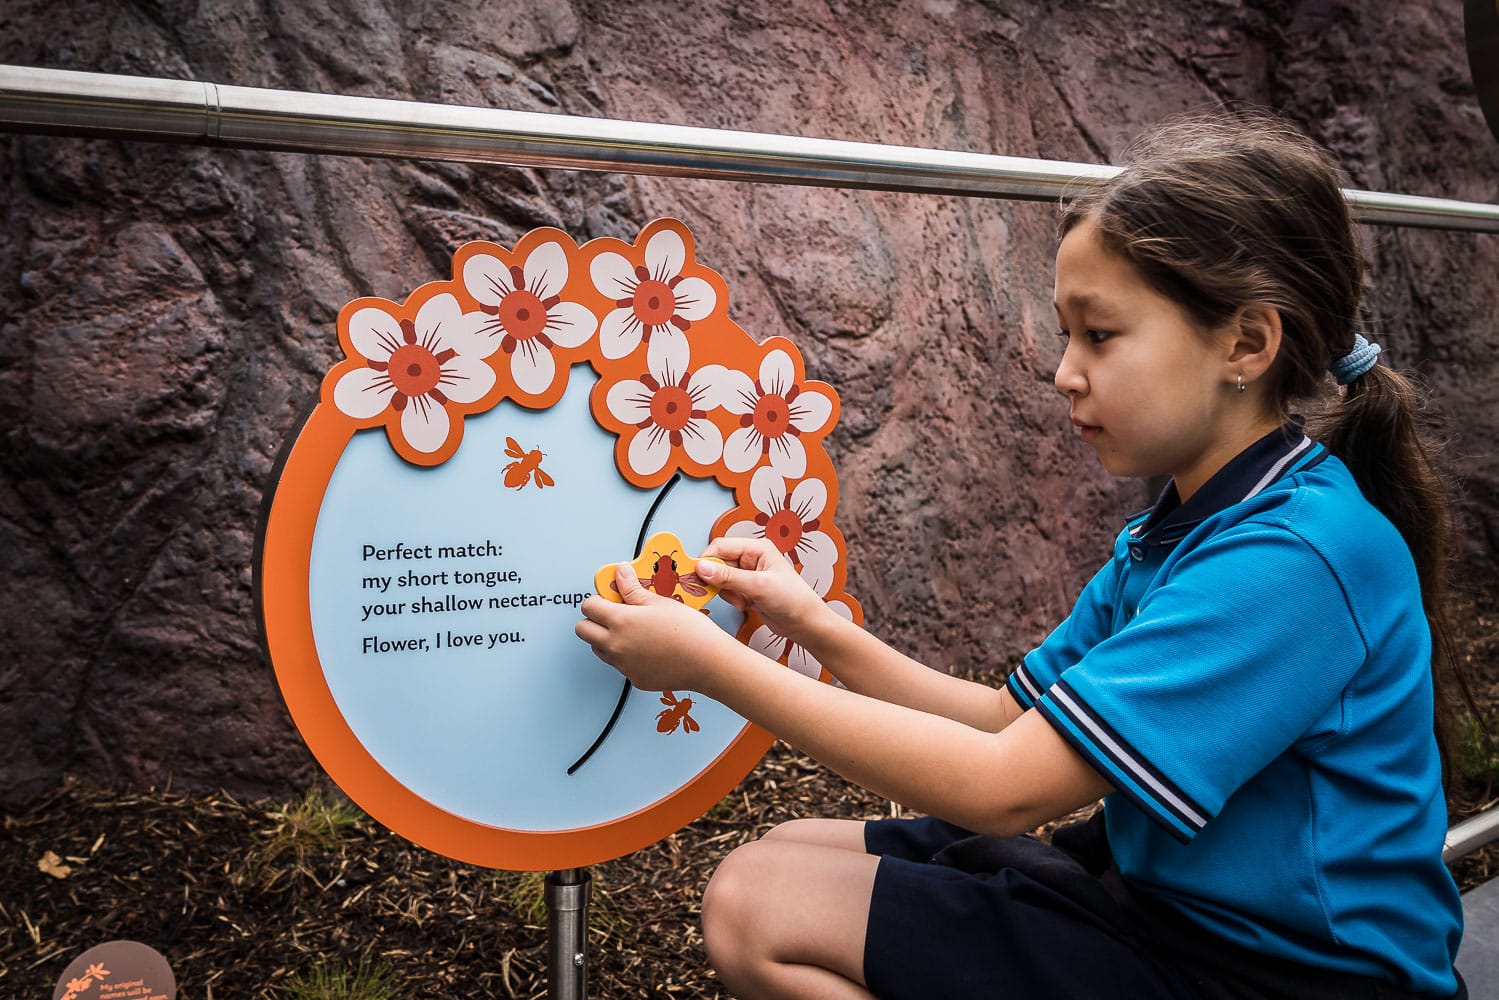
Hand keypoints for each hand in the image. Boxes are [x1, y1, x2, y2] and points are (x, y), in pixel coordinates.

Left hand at [575, 562, 738, 691]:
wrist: (708, 661)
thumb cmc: (689, 630)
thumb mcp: (659, 601)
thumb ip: (632, 589)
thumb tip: (620, 573)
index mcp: (620, 621)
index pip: (588, 607)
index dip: (597, 599)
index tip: (609, 597)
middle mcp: (616, 645)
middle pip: (583, 631)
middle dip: (594, 620)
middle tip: (613, 614)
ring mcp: (623, 665)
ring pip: (599, 650)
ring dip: (607, 638)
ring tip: (633, 631)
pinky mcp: (634, 679)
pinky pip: (620, 665)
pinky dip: (627, 656)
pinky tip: (648, 648)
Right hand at [696, 536, 833, 648]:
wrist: (805, 623)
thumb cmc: (792, 600)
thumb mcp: (758, 586)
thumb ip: (728, 577)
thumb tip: (702, 568)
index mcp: (756, 548)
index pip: (721, 546)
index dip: (707, 560)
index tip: (696, 576)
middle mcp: (751, 558)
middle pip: (718, 562)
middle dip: (717, 580)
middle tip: (718, 592)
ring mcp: (749, 574)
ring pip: (721, 578)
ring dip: (726, 592)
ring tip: (741, 601)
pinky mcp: (747, 589)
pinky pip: (728, 590)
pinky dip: (731, 599)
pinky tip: (744, 605)